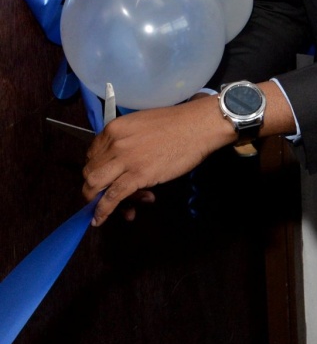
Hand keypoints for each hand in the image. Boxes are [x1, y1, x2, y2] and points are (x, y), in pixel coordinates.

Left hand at [83, 95, 234, 225]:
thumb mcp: (143, 124)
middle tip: (106, 192)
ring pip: (95, 185)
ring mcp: (125, 160)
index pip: (92, 154)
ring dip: (94, 199)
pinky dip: (103, 211)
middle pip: (90, 170)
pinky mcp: (138, 176)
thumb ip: (127, 140)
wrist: (199, 126)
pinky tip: (100, 219)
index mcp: (114, 128)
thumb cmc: (178, 123)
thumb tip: (124, 161)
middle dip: (94, 186)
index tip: (107, 176)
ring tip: (100, 209)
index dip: (97, 168)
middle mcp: (114, 143)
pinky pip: (112, 197)